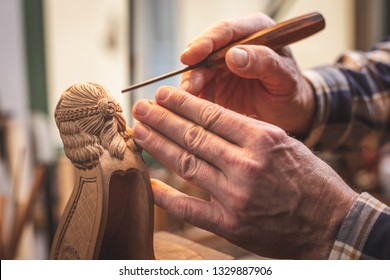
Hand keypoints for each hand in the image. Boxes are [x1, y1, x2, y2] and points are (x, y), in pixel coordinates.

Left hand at [132, 86, 357, 258]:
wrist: (332, 224)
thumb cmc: (312, 180)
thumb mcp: (285, 143)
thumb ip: (248, 132)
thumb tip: (210, 120)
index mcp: (263, 139)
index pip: (212, 114)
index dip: (182, 103)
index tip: (163, 95)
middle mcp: (246, 165)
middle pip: (193, 136)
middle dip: (162, 120)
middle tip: (140, 108)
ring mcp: (236, 196)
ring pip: (186, 165)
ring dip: (159, 147)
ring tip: (140, 132)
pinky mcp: (231, 224)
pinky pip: (190, 208)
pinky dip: (166, 196)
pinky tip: (150, 184)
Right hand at [180, 13, 314, 134]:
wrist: (288, 112)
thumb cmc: (290, 91)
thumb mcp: (285, 77)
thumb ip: (264, 63)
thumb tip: (233, 55)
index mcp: (256, 32)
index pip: (227, 30)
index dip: (207, 41)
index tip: (192, 55)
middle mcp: (236, 45)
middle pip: (207, 50)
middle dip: (195, 68)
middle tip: (189, 86)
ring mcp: (223, 64)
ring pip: (198, 69)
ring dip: (191, 84)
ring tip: (189, 99)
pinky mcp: (215, 82)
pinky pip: (199, 87)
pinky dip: (194, 97)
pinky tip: (193, 107)